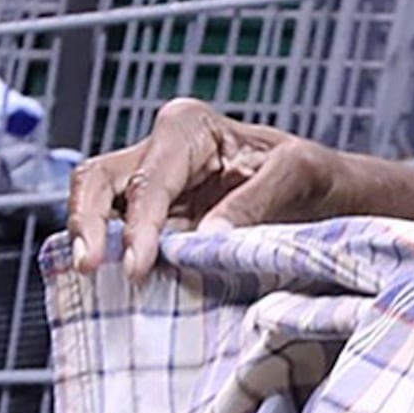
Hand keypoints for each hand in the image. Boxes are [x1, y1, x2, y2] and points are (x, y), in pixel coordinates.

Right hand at [64, 99, 413, 278]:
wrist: (328, 198)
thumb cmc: (317, 178)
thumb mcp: (301, 176)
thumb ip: (255, 202)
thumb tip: (208, 238)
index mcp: (189, 127)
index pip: (148, 179)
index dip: (138, 225)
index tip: (139, 267)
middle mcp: (160, 149)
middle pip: (99, 178)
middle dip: (87, 221)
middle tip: (91, 270)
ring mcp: (151, 183)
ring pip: (95, 200)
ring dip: (86, 237)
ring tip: (90, 278)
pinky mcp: (152, 216)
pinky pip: (113, 228)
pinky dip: (105, 251)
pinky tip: (107, 285)